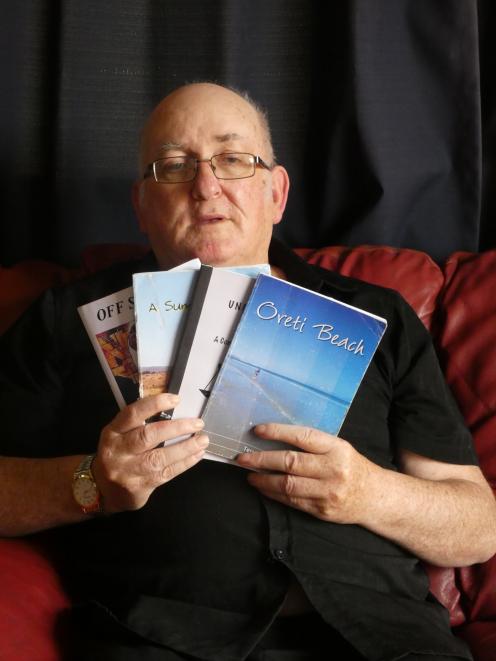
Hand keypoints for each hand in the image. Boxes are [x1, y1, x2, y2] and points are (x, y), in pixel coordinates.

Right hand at [91, 393, 207, 512]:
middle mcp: (118, 451)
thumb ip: (139, 424)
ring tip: (203, 439)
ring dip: (185, 448)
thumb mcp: (119, 436)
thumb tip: (175, 410)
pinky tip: (197, 455)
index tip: (176, 399)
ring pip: (160, 458)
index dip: (154, 404)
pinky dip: (184, 463)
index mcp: (112, 432)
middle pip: (148, 436)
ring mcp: (128, 471)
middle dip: (176, 428)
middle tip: (198, 423)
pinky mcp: (139, 487)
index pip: (132, 414)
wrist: (103, 491)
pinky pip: (166, 473)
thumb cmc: (118, 455)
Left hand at [235, 423, 375, 523]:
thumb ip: (313, 444)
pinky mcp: (322, 511)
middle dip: (261, 460)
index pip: (303, 437)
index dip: (278, 432)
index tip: (257, 430)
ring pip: (287, 485)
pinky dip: (274, 495)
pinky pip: (292, 502)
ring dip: (264, 480)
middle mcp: (333, 469)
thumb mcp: (339, 448)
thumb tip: (275, 438)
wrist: (375, 497)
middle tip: (243, 458)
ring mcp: (328, 492)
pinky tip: (264, 488)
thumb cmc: (351, 466)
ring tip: (250, 475)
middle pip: (290, 463)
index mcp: (337, 448)